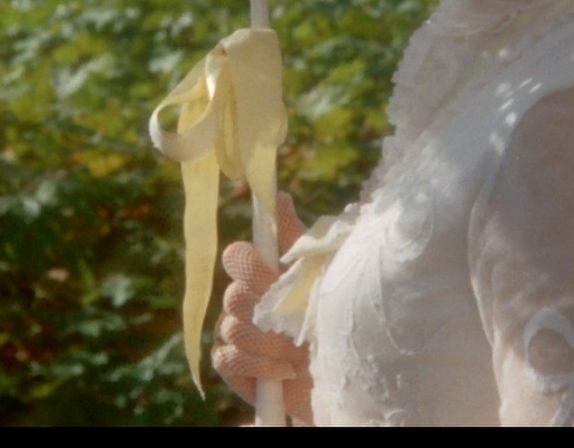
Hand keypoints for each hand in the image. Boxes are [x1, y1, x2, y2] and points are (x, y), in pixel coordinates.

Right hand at [213, 193, 313, 424]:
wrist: (347, 376)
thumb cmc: (335, 322)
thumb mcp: (324, 277)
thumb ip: (300, 242)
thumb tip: (280, 197)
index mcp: (263, 276)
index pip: (236, 256)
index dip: (247, 264)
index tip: (269, 273)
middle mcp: (245, 303)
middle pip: (233, 295)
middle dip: (265, 310)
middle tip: (292, 321)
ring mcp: (236, 335)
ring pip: (230, 328)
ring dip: (266, 342)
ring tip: (295, 351)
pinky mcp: (234, 369)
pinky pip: (227, 359)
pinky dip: (256, 366)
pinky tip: (283, 371)